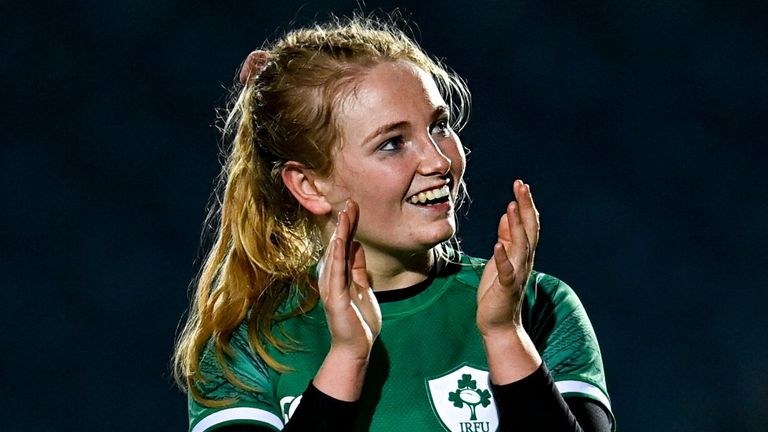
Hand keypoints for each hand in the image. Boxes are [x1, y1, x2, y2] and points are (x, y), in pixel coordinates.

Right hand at [318, 200, 381, 360]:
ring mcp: (332, 288)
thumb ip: (358, 268)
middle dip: (344, 224)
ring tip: (345, 215)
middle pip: (338, 246)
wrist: (356, 348)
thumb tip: (357, 246)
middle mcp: (332, 279)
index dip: (349, 227)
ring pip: (336, 256)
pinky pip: (336, 273)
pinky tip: (340, 241)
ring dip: (340, 234)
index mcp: (339, 276)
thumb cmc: (359, 321)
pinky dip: (337, 256)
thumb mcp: (362, 287)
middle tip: (350, 203)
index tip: (353, 208)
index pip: (345, 246)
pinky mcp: (335, 298)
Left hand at [477, 180, 539, 335]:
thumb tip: (509, 214)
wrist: (498, 323)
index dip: (525, 204)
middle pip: (529, 230)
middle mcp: (524, 261)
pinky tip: (498, 246)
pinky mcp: (506, 288)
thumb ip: (506, 237)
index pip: (528, 224)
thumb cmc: (498, 290)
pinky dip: (504, 258)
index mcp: (522, 253)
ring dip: (517, 226)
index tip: (521, 185)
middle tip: (522, 186)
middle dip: (526, 207)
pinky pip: (507, 272)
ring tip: (511, 206)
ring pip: (521, 246)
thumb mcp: (501, 258)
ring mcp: (517, 274)